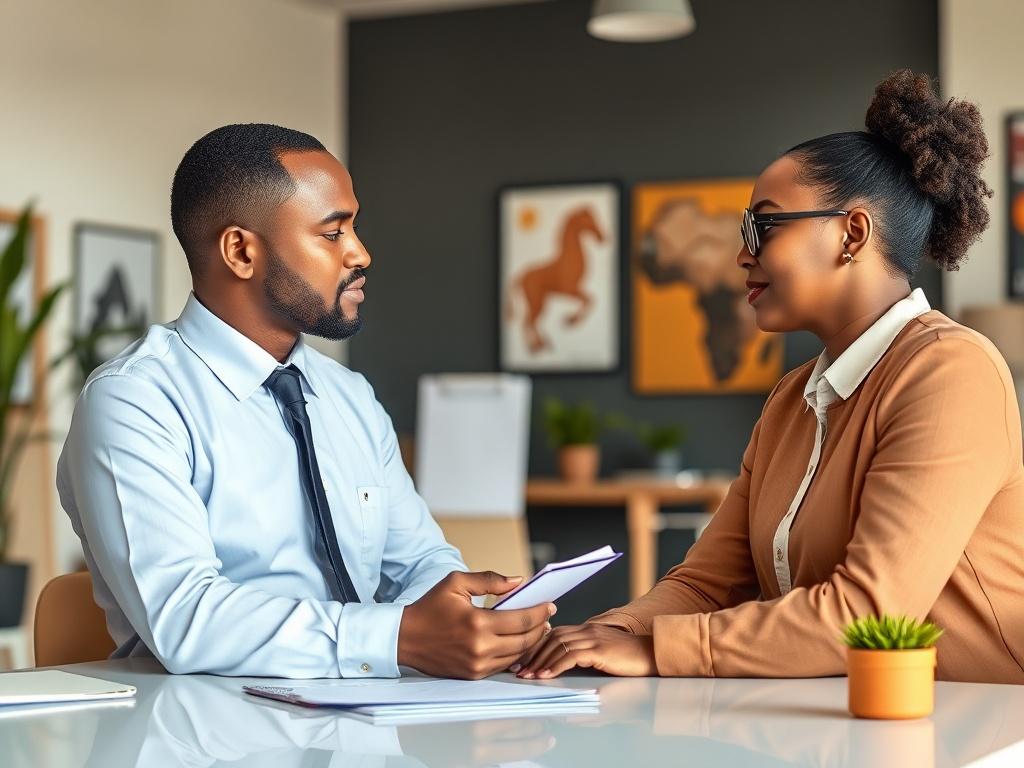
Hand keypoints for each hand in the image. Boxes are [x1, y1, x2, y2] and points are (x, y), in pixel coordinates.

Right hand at [398, 571, 555, 679]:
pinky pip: (503, 665)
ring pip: (517, 655)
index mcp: (478, 622)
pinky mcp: (473, 674)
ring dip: (530, 642)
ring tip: (536, 629)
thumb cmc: (430, 607)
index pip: (522, 619)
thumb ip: (489, 580)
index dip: (540, 612)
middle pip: (525, 640)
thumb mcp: (456, 582)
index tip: (550, 605)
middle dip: (540, 627)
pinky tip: (518, 643)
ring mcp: (477, 664)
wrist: (405, 637)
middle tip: (546, 617)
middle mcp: (480, 647)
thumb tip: (518, 581)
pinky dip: (515, 655)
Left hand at [516, 623, 656, 678]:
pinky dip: (555, 666)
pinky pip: (570, 656)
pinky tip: (545, 676)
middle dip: (533, 654)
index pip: (554, 633)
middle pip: (551, 637)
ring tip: (528, 676)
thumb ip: (583, 661)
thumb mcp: (602, 659)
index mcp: (587, 630)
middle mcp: (587, 630)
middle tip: (519, 670)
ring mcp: (593, 638)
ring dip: (540, 662)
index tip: (523, 661)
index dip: (536, 646)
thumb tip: (561, 673)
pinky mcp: (600, 649)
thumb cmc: (630, 661)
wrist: (654, 656)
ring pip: (558, 646)